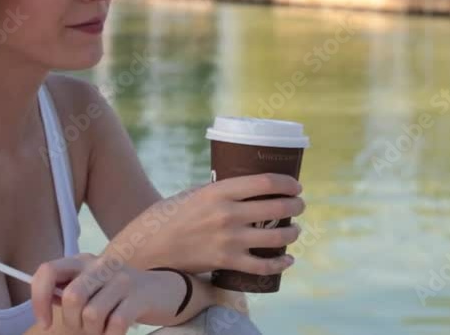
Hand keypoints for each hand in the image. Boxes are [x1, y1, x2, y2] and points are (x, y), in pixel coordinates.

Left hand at [30, 253, 187, 334]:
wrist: (161, 291)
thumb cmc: (117, 294)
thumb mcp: (90, 286)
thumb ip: (66, 292)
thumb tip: (43, 305)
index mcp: (82, 261)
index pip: (48, 271)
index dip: (39, 299)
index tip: (44, 322)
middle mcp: (101, 264)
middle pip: (72, 297)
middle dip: (73, 322)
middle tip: (84, 327)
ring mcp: (122, 279)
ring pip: (92, 314)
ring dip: (94, 331)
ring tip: (103, 328)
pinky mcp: (139, 296)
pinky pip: (115, 324)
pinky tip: (115, 330)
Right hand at [106, 173, 304, 275]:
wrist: (151, 245)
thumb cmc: (173, 214)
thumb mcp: (197, 193)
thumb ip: (222, 191)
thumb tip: (250, 188)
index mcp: (220, 191)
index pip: (266, 183)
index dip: (288, 183)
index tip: (296, 186)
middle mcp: (227, 214)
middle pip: (277, 208)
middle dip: (295, 206)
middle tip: (299, 205)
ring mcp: (229, 240)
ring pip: (276, 237)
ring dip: (292, 233)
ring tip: (295, 230)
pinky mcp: (226, 262)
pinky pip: (263, 265)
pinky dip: (280, 264)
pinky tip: (288, 260)